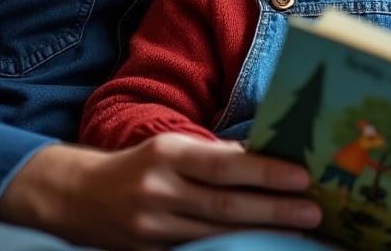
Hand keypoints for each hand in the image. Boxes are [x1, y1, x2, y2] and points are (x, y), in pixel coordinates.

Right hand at [0, 134, 320, 250]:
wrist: (77, 197)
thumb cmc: (137, 167)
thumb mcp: (170, 149)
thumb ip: (212, 157)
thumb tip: (264, 159)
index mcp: (166, 155)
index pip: (224, 165)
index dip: (265, 171)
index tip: (302, 176)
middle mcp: (158, 191)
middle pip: (225, 206)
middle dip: (274, 209)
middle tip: (313, 210)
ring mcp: (152, 228)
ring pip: (216, 236)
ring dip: (261, 234)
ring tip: (297, 229)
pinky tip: (257, 248)